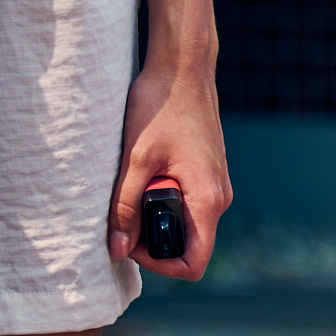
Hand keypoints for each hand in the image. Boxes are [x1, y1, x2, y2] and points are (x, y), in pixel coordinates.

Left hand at [109, 59, 228, 279]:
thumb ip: (125, 207)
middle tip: (123, 213)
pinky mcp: (208, 173)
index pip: (194, 262)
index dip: (159, 265)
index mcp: (207, 199)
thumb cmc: (161, 108)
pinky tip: (143, 173)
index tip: (130, 243)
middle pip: (189, 245)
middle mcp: (219, 197)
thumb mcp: (135, 160)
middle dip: (153, 240)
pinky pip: (188, 203)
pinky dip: (162, 200)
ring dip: (155, 217)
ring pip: (186, 223)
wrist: (183, 70)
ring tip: (131, 186)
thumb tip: (117, 249)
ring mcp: (216, 185)